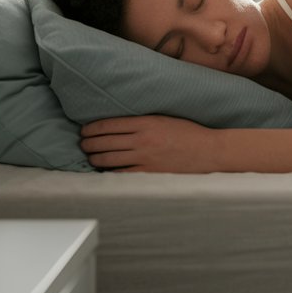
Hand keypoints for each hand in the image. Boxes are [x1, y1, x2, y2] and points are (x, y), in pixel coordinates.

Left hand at [80, 115, 213, 172]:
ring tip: (90, 157)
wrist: (208, 151)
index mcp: (146, 122)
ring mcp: (145, 157)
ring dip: (94, 158)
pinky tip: (104, 171)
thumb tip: (119, 124)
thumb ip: (143, 120)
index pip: (109, 124)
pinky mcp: (149, 173)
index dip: (91, 128)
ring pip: (109, 158)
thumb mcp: (165, 118)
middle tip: (83, 144)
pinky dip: (109, 172)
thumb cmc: (189, 132)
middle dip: (88, 143)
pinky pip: (121, 174)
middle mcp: (142, 139)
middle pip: (104, 141)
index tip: (84, 130)